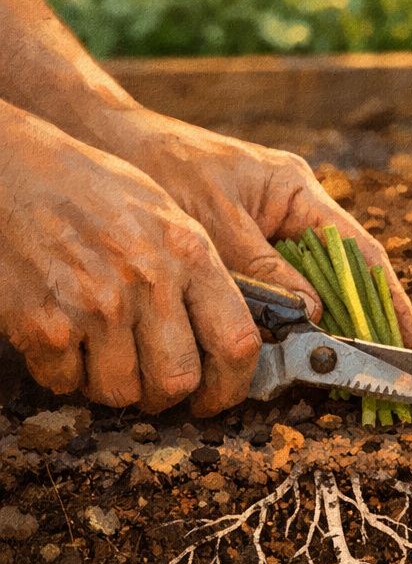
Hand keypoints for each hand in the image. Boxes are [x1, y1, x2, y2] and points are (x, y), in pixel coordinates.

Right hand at [0, 101, 260, 414]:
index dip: (233, 385)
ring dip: (114, 386)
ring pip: (121, 391)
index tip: (220, 396)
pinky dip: (64, 374)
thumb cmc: (92, 190)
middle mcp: (148, 281)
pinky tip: (64, 340)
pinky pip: (65, 382)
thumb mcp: (167, 214)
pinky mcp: (42, 323)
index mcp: (189, 253)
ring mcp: (94, 304)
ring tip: (106, 357)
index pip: (236, 342)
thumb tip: (236, 335)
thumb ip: (203, 273)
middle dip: (168, 396)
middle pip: (177, 381)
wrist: (10, 167)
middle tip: (156, 388)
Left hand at [104, 109, 411, 348]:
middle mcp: (292, 208)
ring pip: (308, 285)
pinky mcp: (244, 243)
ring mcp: (270, 226)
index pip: (358, 252)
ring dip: (315, 324)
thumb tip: (313, 313)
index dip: (389, 299)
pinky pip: (275, 286)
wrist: (101, 140)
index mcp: (295, 190)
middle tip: (375, 366)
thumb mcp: (212, 224)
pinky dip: (279, 316)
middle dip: (357, 319)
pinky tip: (283, 346)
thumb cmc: (155, 169)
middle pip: (342, 273)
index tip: (411, 339)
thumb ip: (263, 269)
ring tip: (333, 365)